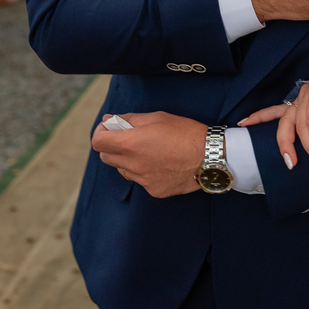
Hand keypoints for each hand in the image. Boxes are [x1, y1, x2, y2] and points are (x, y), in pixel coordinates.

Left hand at [91, 111, 206, 197]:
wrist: (210, 156)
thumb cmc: (185, 132)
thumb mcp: (157, 118)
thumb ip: (130, 120)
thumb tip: (109, 121)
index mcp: (131, 143)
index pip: (98, 142)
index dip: (101, 133)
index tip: (111, 129)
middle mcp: (133, 164)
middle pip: (106, 157)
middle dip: (113, 146)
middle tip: (131, 138)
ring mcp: (143, 180)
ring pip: (123, 170)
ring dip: (128, 160)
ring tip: (150, 152)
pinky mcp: (154, 190)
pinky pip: (140, 180)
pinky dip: (144, 172)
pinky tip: (162, 164)